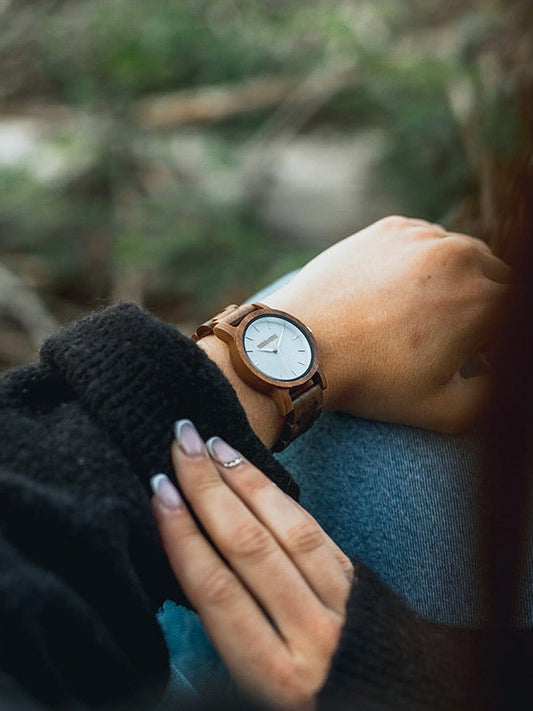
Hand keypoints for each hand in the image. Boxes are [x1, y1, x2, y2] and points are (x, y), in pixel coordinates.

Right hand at [151, 420, 353, 708]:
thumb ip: (226, 629)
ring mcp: (341, 604)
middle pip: (250, 547)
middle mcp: (311, 635)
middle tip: (182, 442)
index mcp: (273, 675)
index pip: (216, 591)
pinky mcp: (358, 580)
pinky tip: (253, 471)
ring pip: (287, 529)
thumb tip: (186, 553)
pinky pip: (314, 529)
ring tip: (213, 445)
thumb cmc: (301, 701)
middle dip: (208, 489)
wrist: (387, 704)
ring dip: (244, 481)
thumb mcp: (252, 690)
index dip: (182, 536)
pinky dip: (279, 495)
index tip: (159, 492)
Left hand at [263, 216, 510, 432]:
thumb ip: (494, 395)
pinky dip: (424, 261)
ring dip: (457, 280)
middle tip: (455, 336)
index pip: (514, 313)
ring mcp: (423, 237)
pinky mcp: (390, 229)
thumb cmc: (373, 382)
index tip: (475, 356)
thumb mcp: (447, 410)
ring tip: (425, 314)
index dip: (496, 339)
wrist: (303, 347)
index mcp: (486, 301)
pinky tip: (400, 290)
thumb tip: (497, 374)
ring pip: (461, 255)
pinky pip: (425, 241)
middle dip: (484, 306)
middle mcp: (461, 257)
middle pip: (496, 278)